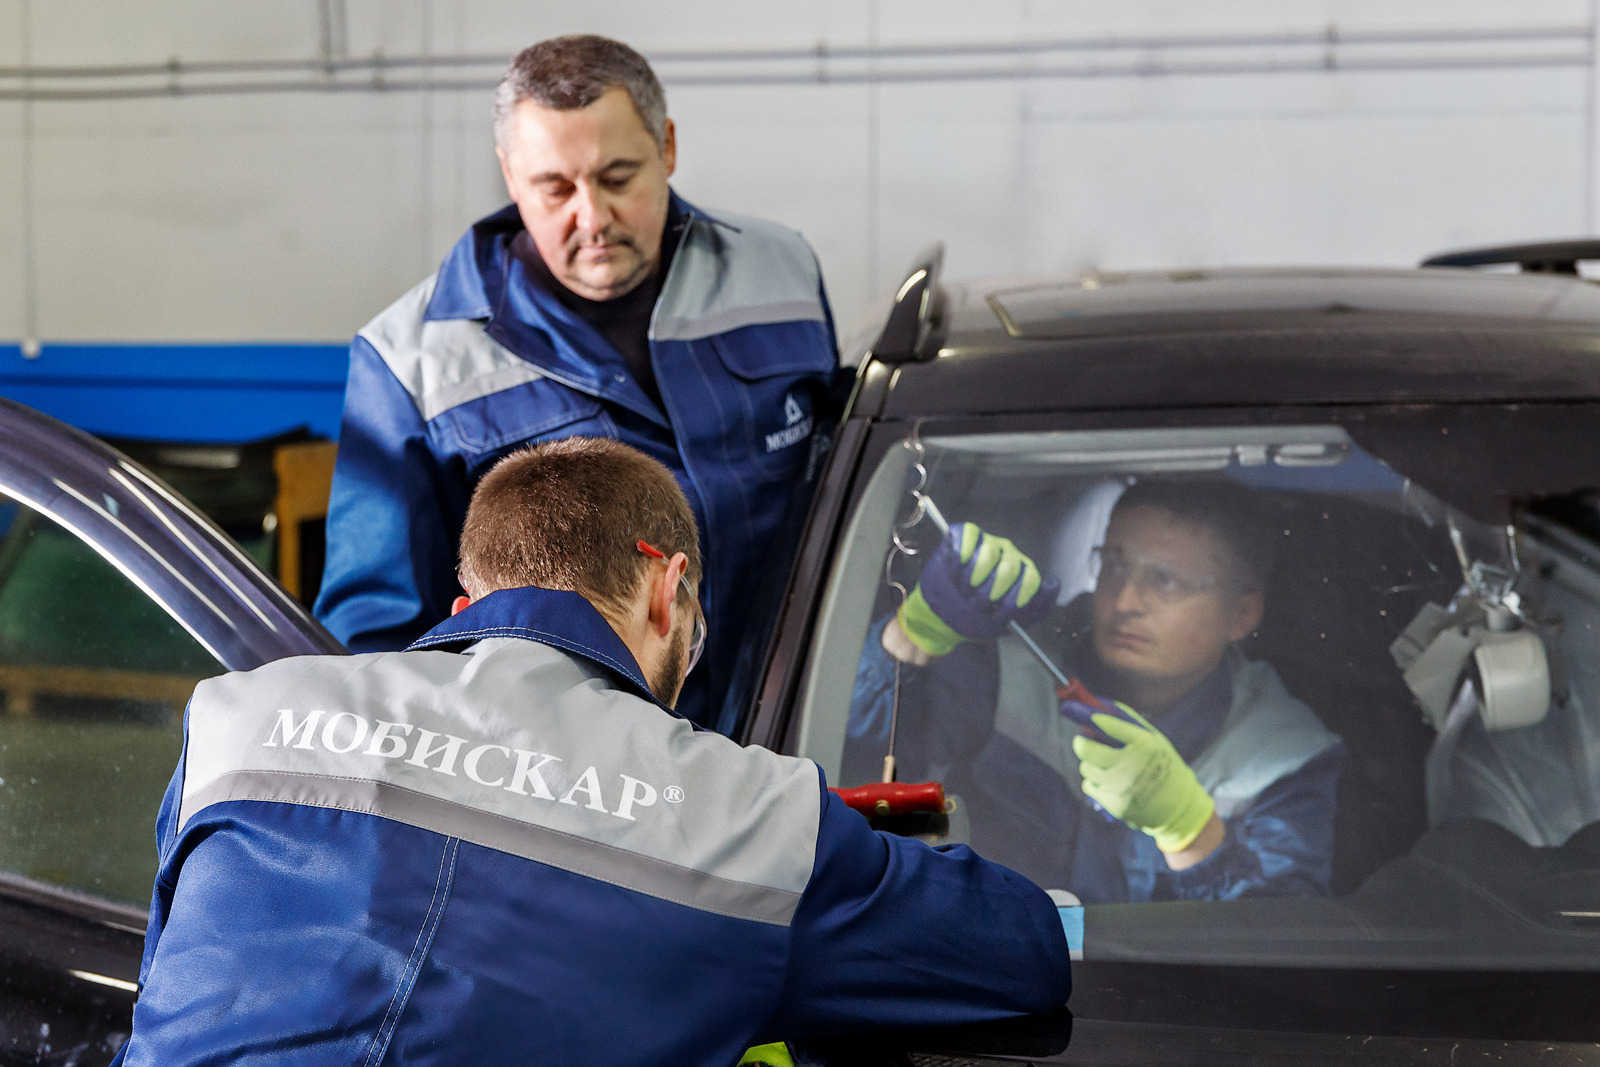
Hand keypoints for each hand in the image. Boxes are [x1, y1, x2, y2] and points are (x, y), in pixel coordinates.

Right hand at [895, 523, 1058, 656]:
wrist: (944, 617)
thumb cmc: (978, 617)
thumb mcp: (1010, 621)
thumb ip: (1038, 607)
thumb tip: (1053, 583)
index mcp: (1022, 572)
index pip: (1030, 579)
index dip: (1016, 598)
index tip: (1002, 614)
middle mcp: (1007, 554)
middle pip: (1009, 568)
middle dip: (990, 593)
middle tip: (976, 605)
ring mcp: (985, 542)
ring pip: (988, 553)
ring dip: (972, 578)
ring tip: (963, 590)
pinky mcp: (962, 535)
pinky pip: (968, 536)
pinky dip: (961, 555)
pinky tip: (955, 569)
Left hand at [1071, 705, 1215, 853]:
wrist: (1177, 805)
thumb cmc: (1162, 765)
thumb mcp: (1155, 740)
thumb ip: (1129, 723)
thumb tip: (1099, 707)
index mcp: (1145, 745)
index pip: (1109, 725)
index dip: (1094, 718)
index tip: (1090, 717)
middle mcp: (1131, 765)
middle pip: (1085, 749)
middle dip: (1081, 742)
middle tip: (1083, 740)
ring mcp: (1121, 786)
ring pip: (1085, 767)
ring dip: (1090, 763)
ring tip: (1104, 764)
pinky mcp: (1114, 804)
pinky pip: (1088, 785)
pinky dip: (1095, 782)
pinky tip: (1109, 781)